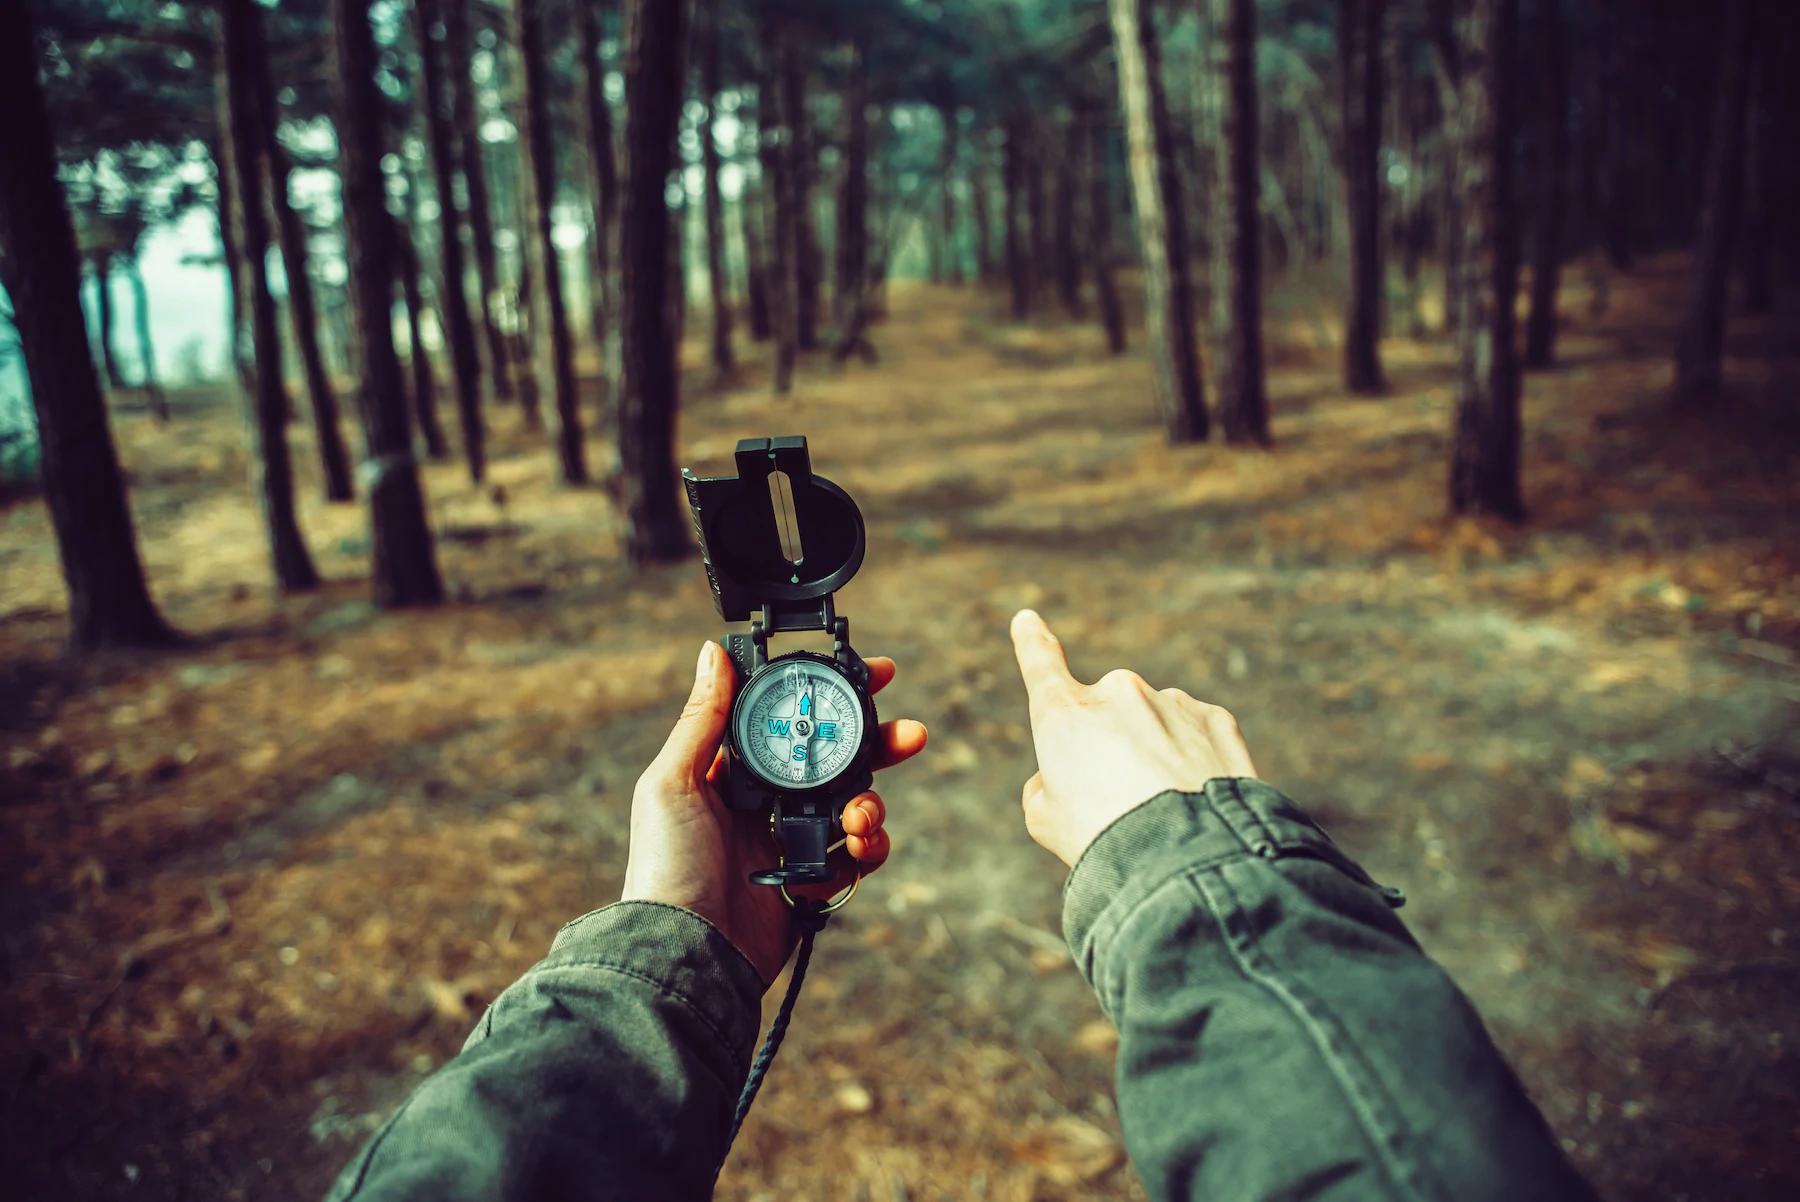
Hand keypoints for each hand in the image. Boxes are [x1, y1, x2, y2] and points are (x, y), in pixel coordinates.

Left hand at [621, 642, 927, 983]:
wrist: (686, 951)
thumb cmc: (665, 866)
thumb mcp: (672, 782)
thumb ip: (702, 719)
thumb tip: (711, 653)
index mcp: (732, 771)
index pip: (790, 721)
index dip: (829, 697)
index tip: (871, 675)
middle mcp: (765, 802)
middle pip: (836, 759)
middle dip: (877, 745)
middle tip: (908, 734)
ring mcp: (791, 842)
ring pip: (854, 805)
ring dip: (871, 804)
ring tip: (861, 817)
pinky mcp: (811, 883)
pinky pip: (856, 858)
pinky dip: (867, 850)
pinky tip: (855, 850)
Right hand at [1009, 609, 1258, 867]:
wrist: (1188, 858)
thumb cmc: (1104, 843)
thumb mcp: (1047, 822)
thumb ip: (1047, 787)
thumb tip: (1063, 777)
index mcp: (1065, 714)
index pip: (1040, 664)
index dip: (1032, 642)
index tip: (1028, 620)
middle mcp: (1117, 693)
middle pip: (1108, 715)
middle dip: (1113, 746)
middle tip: (1121, 805)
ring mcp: (1171, 702)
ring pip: (1156, 725)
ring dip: (1157, 755)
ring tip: (1166, 813)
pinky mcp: (1216, 720)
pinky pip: (1197, 734)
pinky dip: (1195, 761)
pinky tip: (1196, 801)